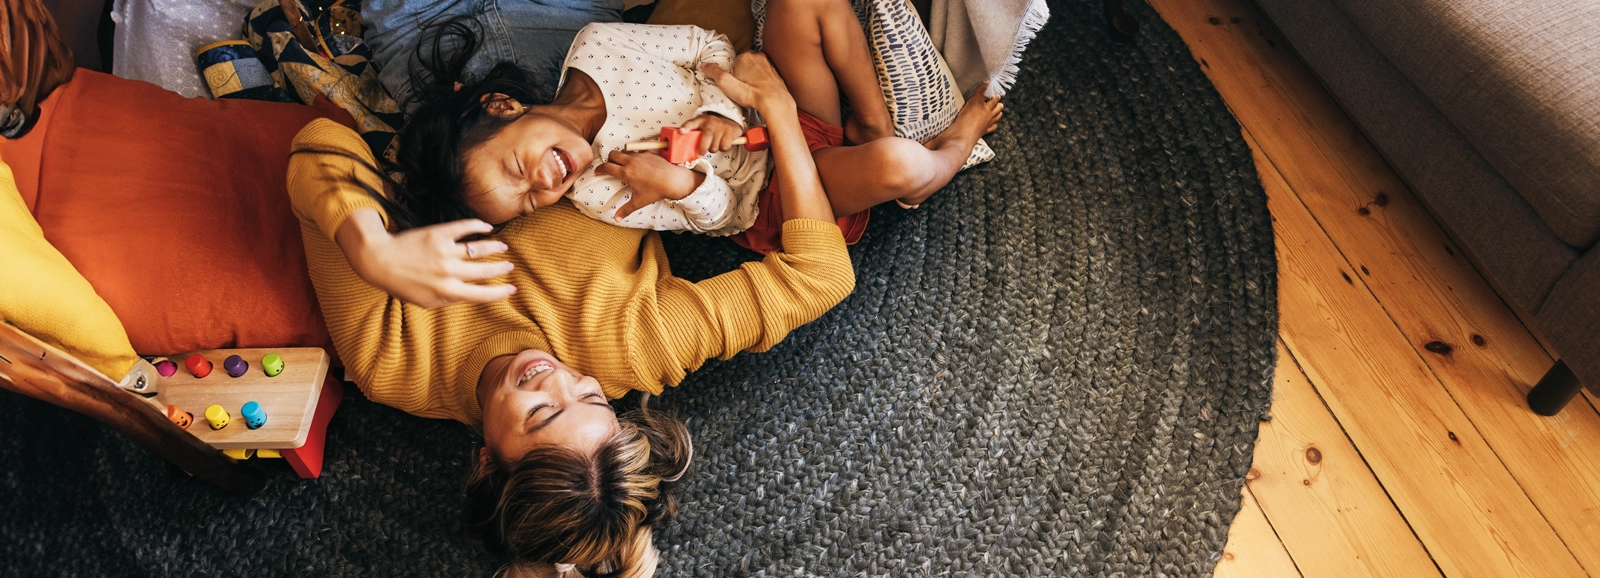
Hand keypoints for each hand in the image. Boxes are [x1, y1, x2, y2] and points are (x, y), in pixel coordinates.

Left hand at [337, 210, 516, 307]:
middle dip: (501, 268)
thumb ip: (449, 300)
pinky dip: (479, 226)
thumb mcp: (426, 301)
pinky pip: (464, 228)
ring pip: (479, 248)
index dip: (500, 292)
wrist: (379, 261)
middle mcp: (449, 272)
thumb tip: (470, 295)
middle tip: (510, 266)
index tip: (511, 289)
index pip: (482, 294)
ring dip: (494, 247)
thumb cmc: (402, 284)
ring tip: (503, 247)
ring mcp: (445, 252)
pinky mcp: (438, 234)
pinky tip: (487, 227)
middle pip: (485, 270)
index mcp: (447, 292)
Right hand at [596, 150, 705, 219]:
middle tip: (610, 166)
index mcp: (626, 173)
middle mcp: (631, 162)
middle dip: (609, 159)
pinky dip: (634, 156)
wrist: (674, 180)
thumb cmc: (656, 191)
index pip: (607, 167)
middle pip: (613, 154)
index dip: (600, 169)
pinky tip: (638, 164)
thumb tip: (616, 219)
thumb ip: (626, 210)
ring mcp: (640, 155)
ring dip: (621, 156)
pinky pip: (636, 151)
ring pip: (624, 151)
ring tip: (623, 165)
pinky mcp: (648, 153)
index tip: (598, 171)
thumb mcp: (639, 202)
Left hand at [680, 114, 742, 157]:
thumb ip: (693, 134)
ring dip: (713, 149)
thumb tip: (684, 150)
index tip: (682, 131)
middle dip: (702, 148)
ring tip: (713, 144)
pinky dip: (722, 148)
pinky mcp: (730, 132)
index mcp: (700, 120)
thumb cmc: (711, 128)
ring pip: (714, 146)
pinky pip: (724, 147)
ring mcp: (721, 126)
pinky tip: (722, 143)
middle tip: (699, 155)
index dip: (686, 127)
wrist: (730, 121)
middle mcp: (711, 122)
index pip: (692, 122)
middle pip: (706, 136)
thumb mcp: (701, 126)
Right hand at [701, 52, 793, 113]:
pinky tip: (761, 91)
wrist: (775, 102)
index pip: (733, 63)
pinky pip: (765, 75)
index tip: (734, 85)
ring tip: (752, 91)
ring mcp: (769, 64)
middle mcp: (758, 56)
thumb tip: (704, 65)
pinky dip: (762, 82)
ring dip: (752, 78)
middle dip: (742, 75)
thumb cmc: (750, 93)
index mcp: (744, 56)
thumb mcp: (726, 83)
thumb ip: (713, 72)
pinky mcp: (777, 73)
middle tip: (742, 89)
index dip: (732, 75)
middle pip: (745, 65)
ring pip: (755, 69)